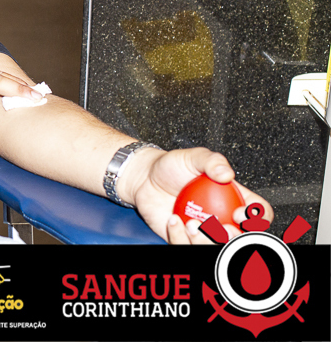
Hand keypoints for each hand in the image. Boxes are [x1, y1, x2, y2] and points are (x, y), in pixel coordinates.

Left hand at [124, 147, 273, 243]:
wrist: (145, 178)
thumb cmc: (172, 167)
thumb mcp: (193, 157)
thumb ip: (212, 161)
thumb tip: (227, 174)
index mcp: (234, 198)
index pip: (260, 214)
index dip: (258, 218)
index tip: (239, 213)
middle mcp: (223, 218)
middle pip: (242, 237)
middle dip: (234, 236)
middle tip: (218, 225)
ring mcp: (205, 231)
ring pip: (216, 246)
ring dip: (206, 239)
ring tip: (190, 222)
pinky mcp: (184, 239)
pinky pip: (188, 247)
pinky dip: (182, 238)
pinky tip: (174, 220)